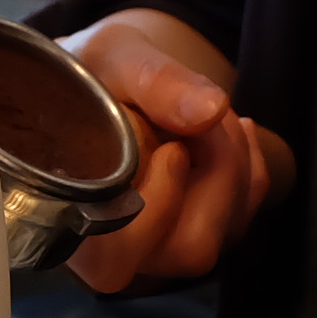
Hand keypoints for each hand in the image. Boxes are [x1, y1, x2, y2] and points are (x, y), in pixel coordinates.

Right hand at [63, 11, 294, 292]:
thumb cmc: (89, 70)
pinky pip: (244, 210)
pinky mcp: (196, 229)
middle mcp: (114, 246)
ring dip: (232, 159)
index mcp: (69, 216)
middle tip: (200, 111)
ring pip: (224, 231)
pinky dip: (247, 160)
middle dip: (216, 171)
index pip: (113, 260)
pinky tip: (222, 123)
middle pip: (189, 248)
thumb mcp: (110, 57)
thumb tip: (210, 110)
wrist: (101, 76)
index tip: (170, 149)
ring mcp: (161, 244)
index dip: (154, 212)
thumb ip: (151, 81)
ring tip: (201, 108)